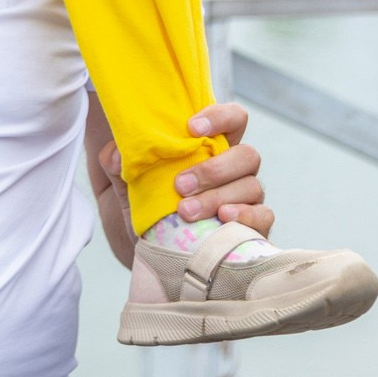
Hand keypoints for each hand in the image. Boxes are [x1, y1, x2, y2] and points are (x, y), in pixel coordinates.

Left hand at [92, 102, 272, 266]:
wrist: (152, 259)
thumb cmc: (146, 212)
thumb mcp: (125, 188)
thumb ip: (117, 166)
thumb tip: (114, 153)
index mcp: (211, 148)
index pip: (232, 118)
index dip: (219, 116)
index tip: (191, 127)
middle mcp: (234, 170)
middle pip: (247, 154)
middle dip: (213, 168)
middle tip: (180, 184)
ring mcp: (247, 199)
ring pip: (252, 185)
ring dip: (218, 196)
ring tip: (186, 211)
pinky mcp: (253, 228)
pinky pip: (263, 217)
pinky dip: (245, 217)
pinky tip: (222, 220)